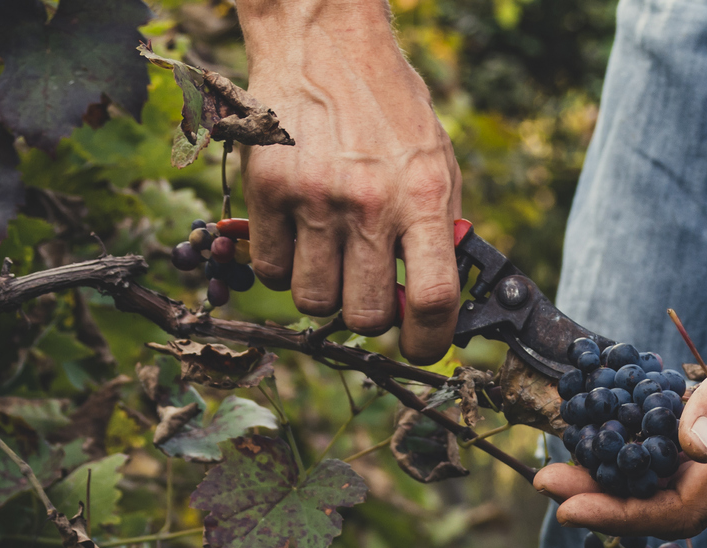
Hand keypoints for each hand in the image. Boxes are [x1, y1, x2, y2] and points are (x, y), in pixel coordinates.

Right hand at [240, 1, 462, 363]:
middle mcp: (370, 202)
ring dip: (322, 290)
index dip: (430, 341)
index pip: (435, 300)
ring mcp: (314, 198)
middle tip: (367, 288)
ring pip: (313, 301)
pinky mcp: (267, 189)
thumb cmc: (387, 106)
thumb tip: (436, 304)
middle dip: (369, 315)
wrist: (323, 40)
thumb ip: (438, 229)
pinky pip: (271, 270)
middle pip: (366, 315)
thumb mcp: (436, 160)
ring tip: (330, 252)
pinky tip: (296, 233)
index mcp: (424, 195)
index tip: (422, 347)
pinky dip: (283, 266)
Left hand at [533, 256, 706, 538]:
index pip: (679, 509)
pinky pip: (695, 459)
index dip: (619, 515)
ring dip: (626, 481)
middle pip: (672, 506)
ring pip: (683, 486)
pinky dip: (652, 454)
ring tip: (572, 461)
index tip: (564, 504)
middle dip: (608, 501)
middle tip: (547, 480)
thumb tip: (688, 448)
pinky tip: (621, 433)